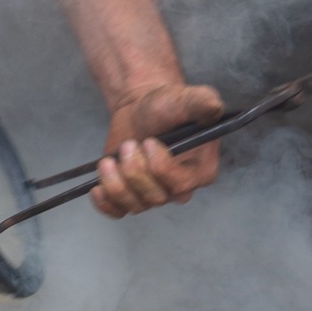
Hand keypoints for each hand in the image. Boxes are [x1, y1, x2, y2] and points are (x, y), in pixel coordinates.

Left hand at [92, 82, 224, 216]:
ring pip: (134, 204)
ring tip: (109, 161)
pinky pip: (118, 211)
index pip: (180, 184)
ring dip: (115, 182)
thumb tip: (214, 109)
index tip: (148, 142)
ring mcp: (154, 194)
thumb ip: (202, 103)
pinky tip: (97, 189)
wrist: (142, 107)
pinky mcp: (132, 194)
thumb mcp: (187, 99)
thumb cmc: (168, 105)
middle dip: (135, 171)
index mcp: (201, 171)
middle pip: (155, 197)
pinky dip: (106, 204)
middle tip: (128, 144)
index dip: (160, 167)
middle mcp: (180, 189)